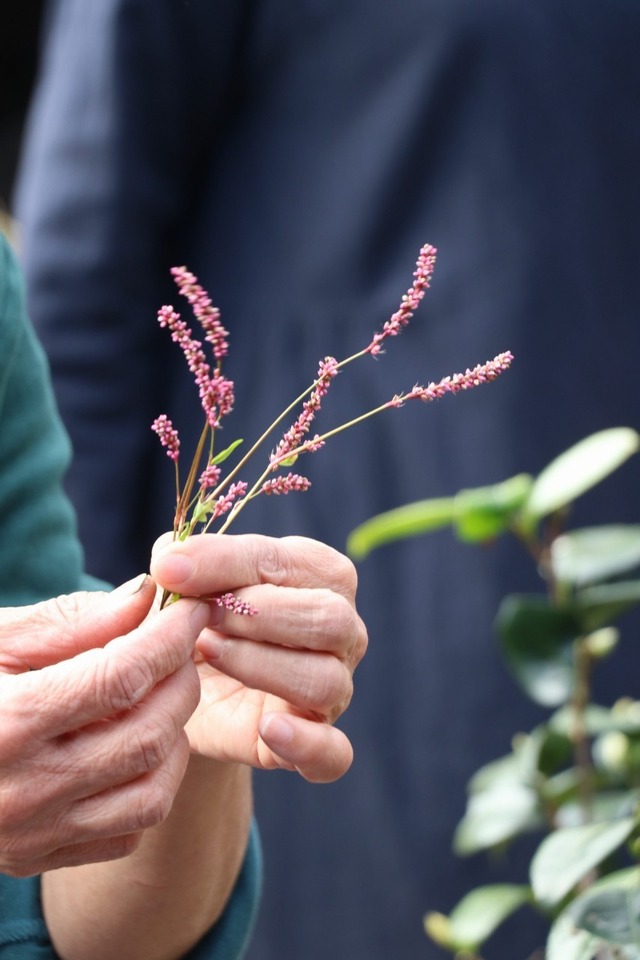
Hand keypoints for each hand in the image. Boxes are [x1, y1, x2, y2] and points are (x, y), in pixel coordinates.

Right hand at [0, 577, 209, 875]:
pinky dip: (151, 783)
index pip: (120, 676)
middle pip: (147, 734)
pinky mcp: (38, 859)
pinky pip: (130, 830)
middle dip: (180, 680)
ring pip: (152, 791)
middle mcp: (20, 791)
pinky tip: (132, 744)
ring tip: (158, 695)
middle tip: (179, 647)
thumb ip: (70, 621)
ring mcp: (31, 835)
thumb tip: (147, 599)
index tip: (191, 609)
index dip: (170, 636)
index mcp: (4, 723)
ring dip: (174, 735)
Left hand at [151, 534, 367, 782]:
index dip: (223, 562)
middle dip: (258, 614)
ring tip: (211, 655)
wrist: (185, 692)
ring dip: (262, 665)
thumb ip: (182, 568)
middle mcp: (341, 628)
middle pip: (329, 618)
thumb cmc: (196, 622)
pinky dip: (305, 742)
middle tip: (202, 619)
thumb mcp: (185, 589)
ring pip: (325, 680)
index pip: (284, 561)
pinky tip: (267, 727)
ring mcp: (336, 687)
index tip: (168, 569)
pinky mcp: (317, 741)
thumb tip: (169, 561)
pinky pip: (333, 751)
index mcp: (319, 573)